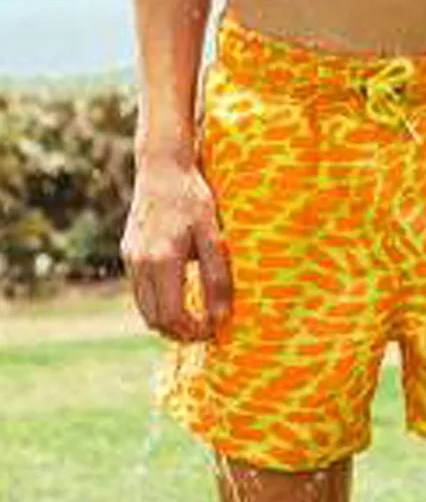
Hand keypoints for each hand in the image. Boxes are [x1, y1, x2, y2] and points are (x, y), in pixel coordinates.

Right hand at [120, 156, 232, 341]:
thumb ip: (217, 278)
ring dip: (168, 321)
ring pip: (144, 308)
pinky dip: (159, 303)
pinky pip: (141, 291)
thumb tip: (222, 318)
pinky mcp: (128, 252)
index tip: (214, 330)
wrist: (162, 168)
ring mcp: (130, 258)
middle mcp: (139, 262)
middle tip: (206, 331)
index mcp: (162, 259)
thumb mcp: (213, 236)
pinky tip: (181, 297)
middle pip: (155, 319)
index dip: (193, 331)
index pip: (172, 315)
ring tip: (196, 318)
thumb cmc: (193, 199)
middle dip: (180, 332)